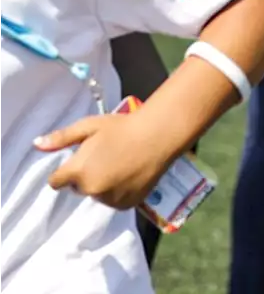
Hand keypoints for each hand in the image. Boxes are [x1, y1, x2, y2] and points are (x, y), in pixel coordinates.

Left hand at [36, 114, 175, 209]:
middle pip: (78, 188)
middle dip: (86, 176)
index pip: (56, 181)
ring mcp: (110, 199)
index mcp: (77, 171)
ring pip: (97, 195)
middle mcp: (91, 189)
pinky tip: (129, 176)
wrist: (159, 135)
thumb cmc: (122, 127)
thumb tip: (36, 144)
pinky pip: (114, 201)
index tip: (81, 160)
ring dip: (102, 185)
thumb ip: (61, 138)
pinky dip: (118, 192)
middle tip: (105, 158)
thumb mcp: (89, 126)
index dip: (66, 171)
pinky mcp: (126, 205)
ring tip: (120, 166)